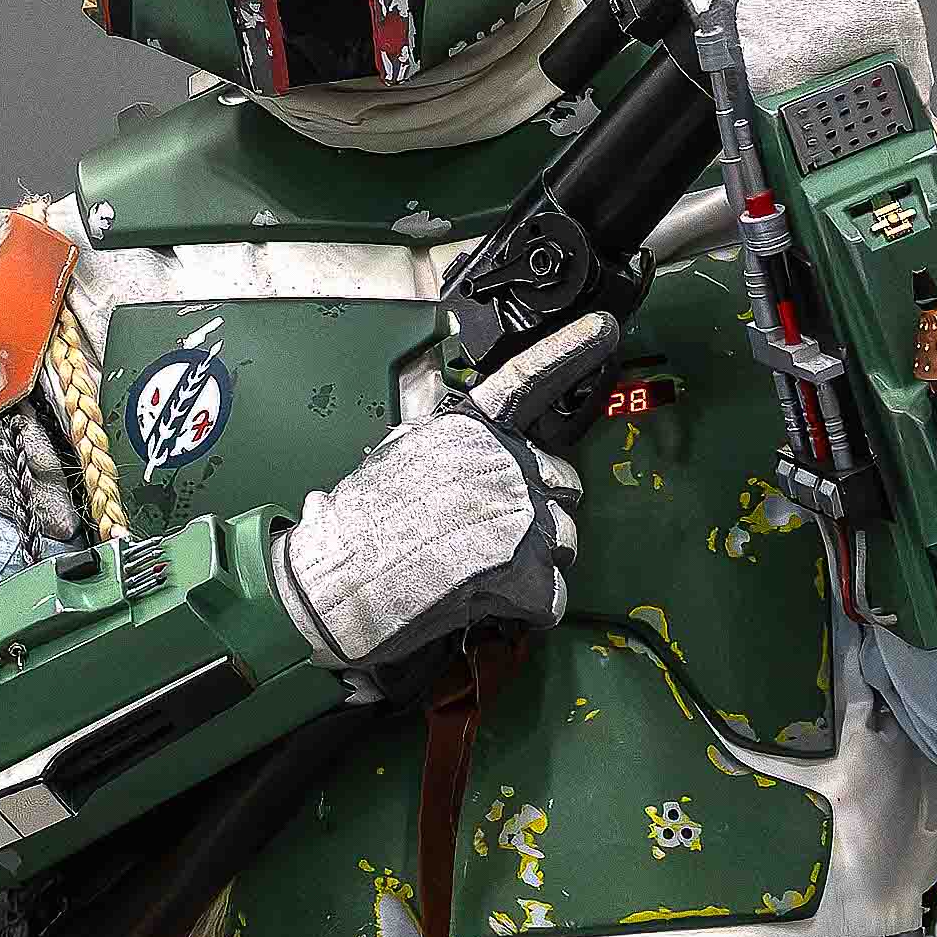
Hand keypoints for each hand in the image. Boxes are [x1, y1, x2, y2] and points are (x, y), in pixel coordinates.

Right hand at [270, 312, 614, 677]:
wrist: (332, 583)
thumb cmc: (354, 528)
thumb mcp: (397, 457)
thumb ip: (453, 450)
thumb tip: (480, 456)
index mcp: (466, 430)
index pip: (528, 380)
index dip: (571, 350)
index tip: (604, 329)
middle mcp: (501, 462)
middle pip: (564, 484)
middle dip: (541, 512)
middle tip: (491, 536)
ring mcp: (520, 515)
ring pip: (567, 541)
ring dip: (536, 562)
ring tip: (481, 571)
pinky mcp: (526, 571)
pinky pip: (553, 595)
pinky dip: (526, 607)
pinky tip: (484, 600)